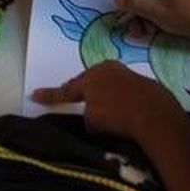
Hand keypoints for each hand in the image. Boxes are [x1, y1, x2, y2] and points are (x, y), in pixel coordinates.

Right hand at [30, 60, 182, 141]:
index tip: (34, 94)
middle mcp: (108, 69)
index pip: (65, 89)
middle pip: (89, 82)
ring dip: (103, 94)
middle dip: (81, 90)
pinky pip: (125, 93)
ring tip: (103, 108)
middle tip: (73, 98)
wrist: (155, 114)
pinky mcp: (145, 85)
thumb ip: (88, 115)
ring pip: (108, 85)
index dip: (49, 95)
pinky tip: (125, 112)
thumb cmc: (116, 116)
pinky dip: (121, 101)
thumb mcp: (91, 121)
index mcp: (90, 76)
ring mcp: (128, 74)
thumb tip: (96, 115)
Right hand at [116, 0, 189, 45]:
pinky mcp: (174, 5)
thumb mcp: (157, 12)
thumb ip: (136, 4)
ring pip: (146, 2)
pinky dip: (150, 20)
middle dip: (131, 7)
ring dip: (140, 17)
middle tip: (127, 24)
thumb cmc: (186, 17)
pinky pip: (156, 9)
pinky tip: (148, 32)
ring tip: (139, 33)